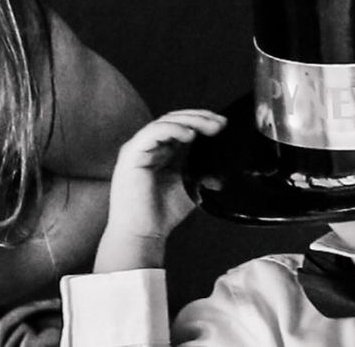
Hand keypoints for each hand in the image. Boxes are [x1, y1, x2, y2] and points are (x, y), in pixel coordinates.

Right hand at [92, 109, 224, 271]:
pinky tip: (189, 134)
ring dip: (190, 121)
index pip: (180, 126)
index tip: (222, 125)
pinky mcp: (131, 154)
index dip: (201, 122)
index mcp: (159, 151)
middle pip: (174, 120)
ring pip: (164, 122)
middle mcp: (147, 146)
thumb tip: (223, 167)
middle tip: (220, 123)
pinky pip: (153, 133)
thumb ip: (201, 172)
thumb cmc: (161, 214)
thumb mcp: (189, 186)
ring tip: (210, 126)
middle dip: (199, 118)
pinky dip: (172, 129)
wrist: (142, 235)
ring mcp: (138, 148)